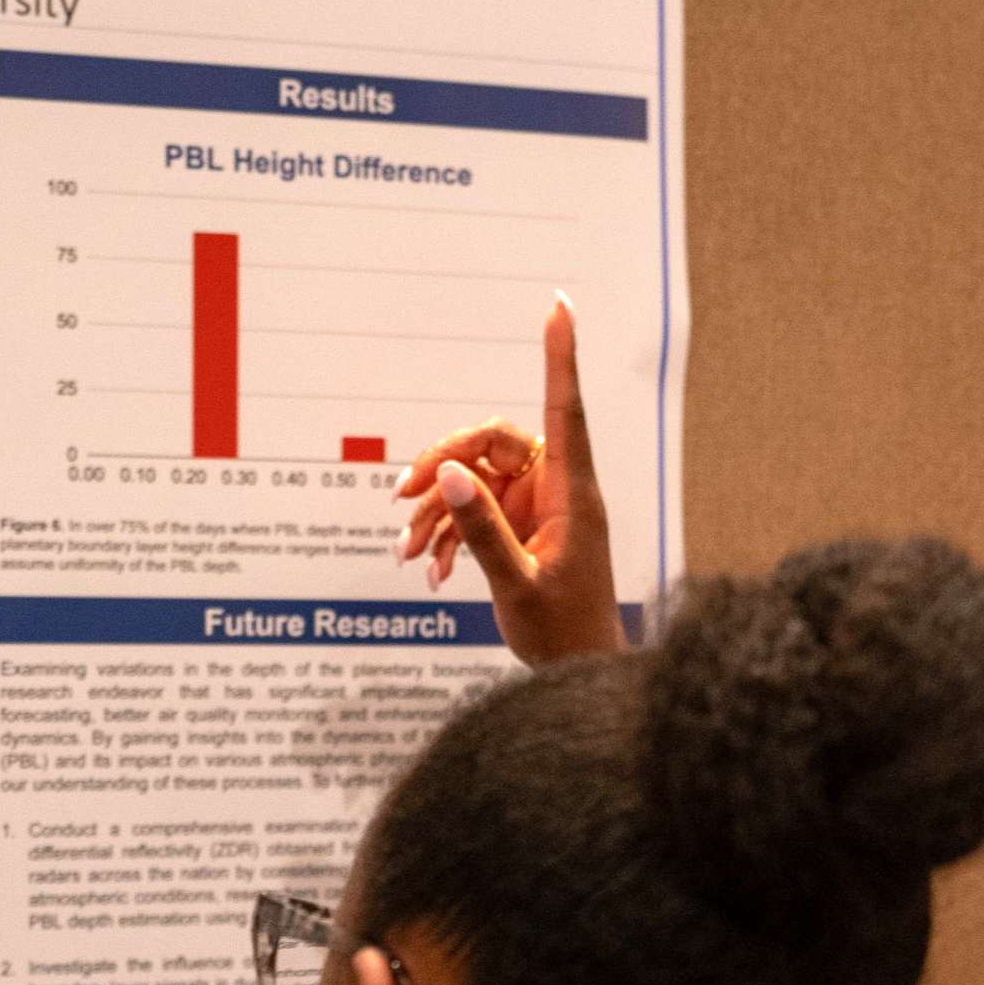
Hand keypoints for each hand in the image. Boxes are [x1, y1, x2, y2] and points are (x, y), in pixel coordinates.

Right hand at [394, 295, 627, 663]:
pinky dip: (447, 536)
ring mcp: (536, 510)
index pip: (564, 409)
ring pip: (474, 481)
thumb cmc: (566, 636)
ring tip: (409, 551)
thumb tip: (449, 475)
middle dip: (442, 466)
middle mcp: (555, 491)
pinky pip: (474, 513)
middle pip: (491, 445)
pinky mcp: (519, 531)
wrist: (581, 677)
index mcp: (572, 494)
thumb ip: (482, 531)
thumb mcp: (517, 585)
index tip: (559, 308)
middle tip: (402, 495)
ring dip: (436, 512)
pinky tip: (432, 570)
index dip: (559, 357)